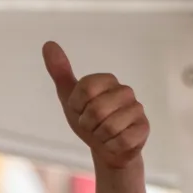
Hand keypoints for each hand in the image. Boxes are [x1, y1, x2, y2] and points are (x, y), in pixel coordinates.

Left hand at [44, 41, 148, 169]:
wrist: (106, 149)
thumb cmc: (88, 121)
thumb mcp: (70, 98)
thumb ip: (60, 72)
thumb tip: (48, 44)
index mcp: (107, 80)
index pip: (84, 89)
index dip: (77, 106)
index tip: (80, 110)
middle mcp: (125, 91)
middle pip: (96, 109)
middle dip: (87, 124)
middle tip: (92, 125)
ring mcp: (137, 109)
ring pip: (109, 127)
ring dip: (100, 136)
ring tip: (104, 134)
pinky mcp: (143, 128)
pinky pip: (121, 141)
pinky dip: (112, 146)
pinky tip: (115, 142)